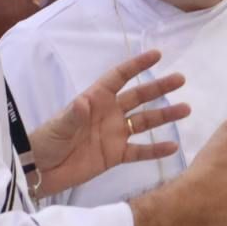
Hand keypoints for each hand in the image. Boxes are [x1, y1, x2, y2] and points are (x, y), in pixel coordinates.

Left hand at [27, 49, 190, 195]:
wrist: (40, 170)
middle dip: (159, 88)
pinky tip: (174, 146)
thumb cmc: (46, 141)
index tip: (157, 55)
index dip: (136, 66)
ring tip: (185, 109)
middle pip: (138, 97)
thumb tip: (84, 101)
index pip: (119, 78)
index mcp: (95, 99)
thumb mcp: (59, 126)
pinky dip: (156, 150)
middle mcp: (109, 114)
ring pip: (144, 122)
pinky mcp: (115, 156)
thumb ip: (74, 115)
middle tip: (180, 79)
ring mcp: (114, 134)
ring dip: (164, 116)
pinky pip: (140, 151)